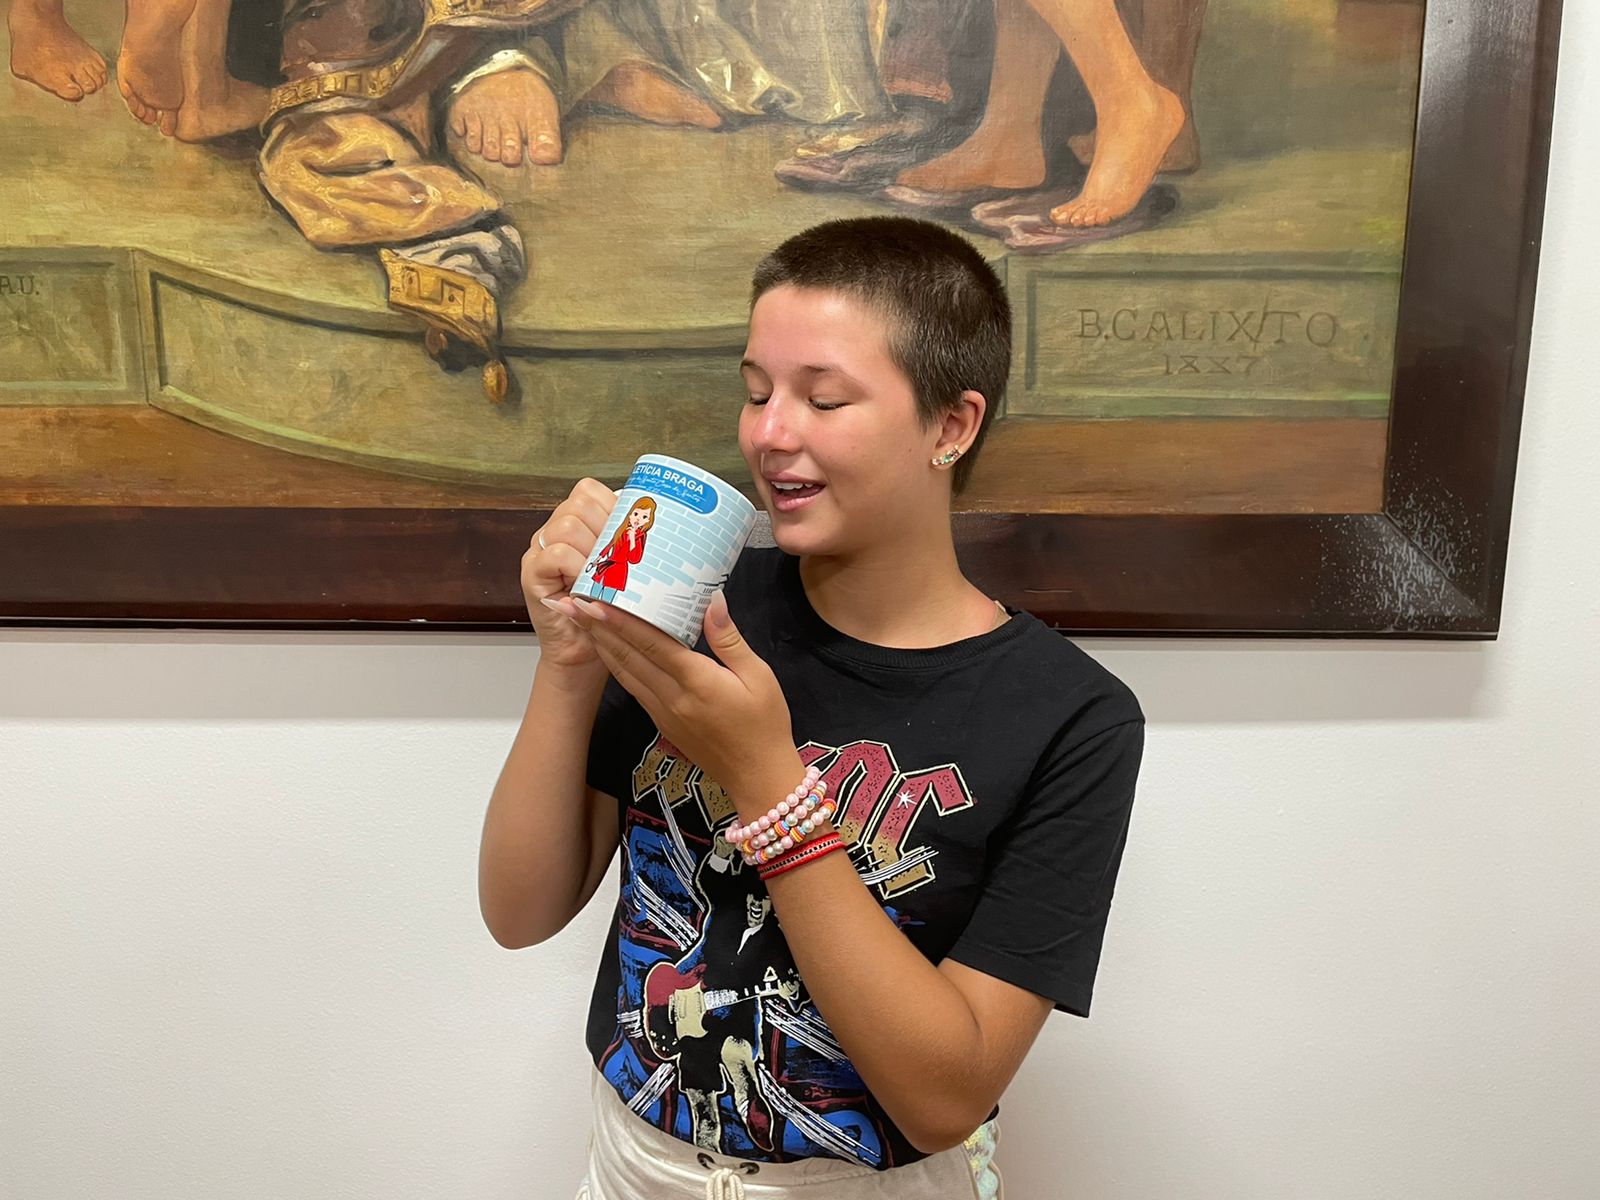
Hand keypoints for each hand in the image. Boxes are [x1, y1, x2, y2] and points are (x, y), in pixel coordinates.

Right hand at [521, 478, 615, 670]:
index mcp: (577, 524)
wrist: (586, 653)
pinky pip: (556, 553)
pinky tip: (587, 585)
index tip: (630, 535)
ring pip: (568, 525)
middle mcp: (554, 532)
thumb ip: (632, 544)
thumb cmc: (609, 613)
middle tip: (617, 561)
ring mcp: (540, 550)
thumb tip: (668, 524)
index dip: (612, 507)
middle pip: (579, 503)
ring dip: (593, 551)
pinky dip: (578, 567)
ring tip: (603, 576)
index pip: (589, 491)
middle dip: (605, 530)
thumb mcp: (627, 571)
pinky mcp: (531, 573)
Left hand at [553, 592, 802, 805]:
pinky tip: (608, 651)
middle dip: (597, 628)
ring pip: (624, 673)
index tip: (593, 600)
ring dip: (601, 645)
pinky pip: (633, 688)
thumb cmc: (765, 725)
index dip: (620, 620)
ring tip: (579, 621)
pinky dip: (617, 665)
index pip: (650, 643)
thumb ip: (729, 639)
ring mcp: (663, 712)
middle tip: (569, 602)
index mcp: (696, 681)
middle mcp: (672, 696)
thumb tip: (712, 600)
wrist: (757, 779)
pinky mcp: (662, 723)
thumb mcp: (760, 676)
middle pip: (627, 656)